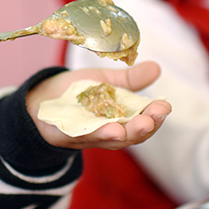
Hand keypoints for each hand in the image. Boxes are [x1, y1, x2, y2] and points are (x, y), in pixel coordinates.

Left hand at [26, 61, 171, 149]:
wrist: (43, 98)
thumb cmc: (79, 93)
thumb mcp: (107, 81)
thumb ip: (130, 79)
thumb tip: (157, 68)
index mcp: (121, 118)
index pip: (143, 121)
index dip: (155, 116)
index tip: (165, 106)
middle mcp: (108, 131)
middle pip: (130, 135)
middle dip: (143, 128)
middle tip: (152, 119)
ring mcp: (88, 136)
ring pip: (108, 140)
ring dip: (122, 135)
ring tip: (134, 128)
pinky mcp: (66, 135)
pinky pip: (81, 137)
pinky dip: (95, 134)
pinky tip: (108, 130)